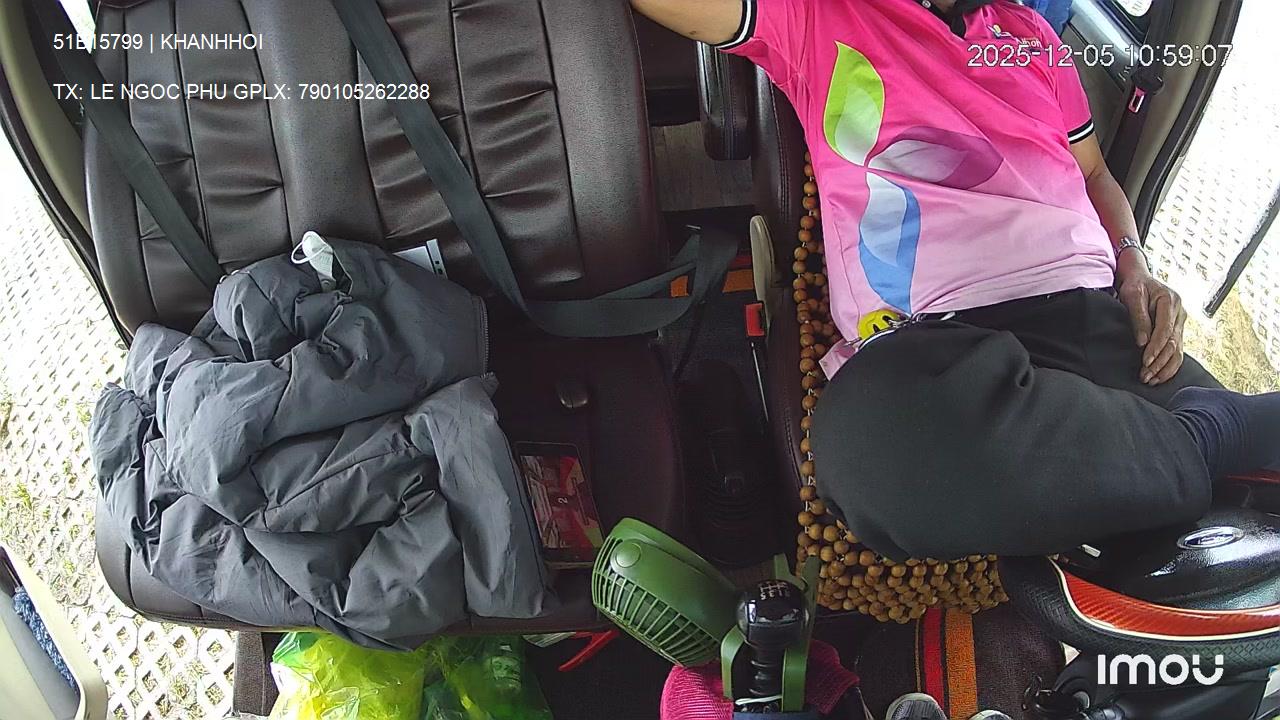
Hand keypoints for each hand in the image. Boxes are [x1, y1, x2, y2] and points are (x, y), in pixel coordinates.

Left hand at [1116, 252, 1186, 385]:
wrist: (1140, 279)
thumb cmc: (1135, 286)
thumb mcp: (1132, 296)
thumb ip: (1138, 318)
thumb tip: (1142, 342)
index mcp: (1171, 301)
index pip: (1166, 330)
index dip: (1156, 347)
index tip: (1145, 361)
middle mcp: (1180, 313)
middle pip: (1173, 343)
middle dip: (1159, 362)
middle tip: (1145, 376)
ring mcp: (1180, 322)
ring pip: (1178, 350)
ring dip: (1165, 368)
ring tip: (1151, 380)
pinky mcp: (1177, 330)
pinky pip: (1177, 351)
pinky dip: (1169, 365)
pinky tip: (1159, 376)